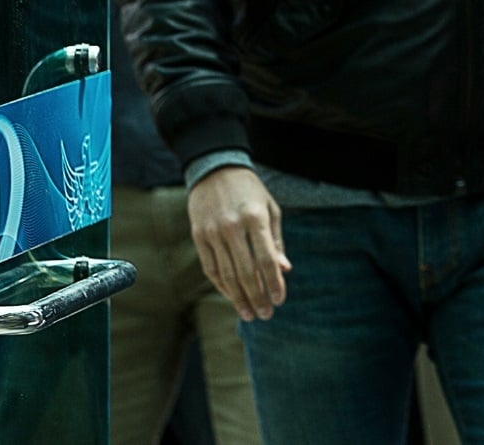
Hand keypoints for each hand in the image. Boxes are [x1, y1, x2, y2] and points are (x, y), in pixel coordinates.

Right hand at [186, 165, 289, 321]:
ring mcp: (212, 233)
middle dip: (257, 297)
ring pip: (226, 274)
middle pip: (246, 272)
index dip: (274, 283)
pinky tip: (232, 297)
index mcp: (255, 219)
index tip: (280, 300)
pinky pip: (210, 268)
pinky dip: (221, 285)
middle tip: (265, 315)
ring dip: (238, 297)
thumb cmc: (250, 191)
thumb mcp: (270, 209)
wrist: (215, 169)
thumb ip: (276, 241)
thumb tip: (284, 269)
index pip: (266, 260)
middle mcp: (232, 227)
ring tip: (249, 313)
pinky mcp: (198, 236)